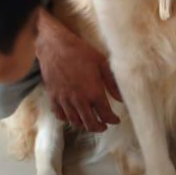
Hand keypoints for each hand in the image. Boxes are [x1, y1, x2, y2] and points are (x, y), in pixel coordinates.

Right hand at [37, 17, 120, 132]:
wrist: (54, 46)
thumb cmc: (81, 52)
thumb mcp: (102, 64)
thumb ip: (113, 83)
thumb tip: (122, 99)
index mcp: (93, 92)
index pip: (105, 115)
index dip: (112, 120)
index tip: (116, 120)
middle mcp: (78, 99)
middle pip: (90, 123)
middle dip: (99, 127)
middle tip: (104, 126)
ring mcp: (64, 99)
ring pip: (74, 121)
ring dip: (84, 124)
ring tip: (90, 122)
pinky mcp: (52, 97)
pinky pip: (59, 115)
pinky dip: (67, 119)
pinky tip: (73, 116)